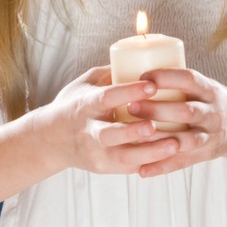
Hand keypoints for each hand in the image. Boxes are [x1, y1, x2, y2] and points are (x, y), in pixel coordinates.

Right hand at [33, 65, 183, 174]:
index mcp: (84, 105)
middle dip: (134, 131)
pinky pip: (130, 168)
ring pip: (123, 156)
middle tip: (155, 124)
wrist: (51, 140)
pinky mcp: (104, 168)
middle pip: (111, 134)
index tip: (151, 85)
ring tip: (175, 144)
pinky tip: (173, 157)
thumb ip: (110, 74)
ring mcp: (96, 153)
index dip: (128, 92)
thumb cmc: (74, 106)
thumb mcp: (83, 85)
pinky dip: (152, 164)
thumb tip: (141, 58)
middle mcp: (88, 131)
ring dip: (150, 152)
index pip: (106, 98)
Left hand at [126, 67, 226, 177]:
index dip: (166, 77)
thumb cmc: (207, 100)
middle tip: (130, 106)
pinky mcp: (203, 156)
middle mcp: (212, 113)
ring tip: (134, 137)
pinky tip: (142, 171)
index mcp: (209, 90)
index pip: (189, 79)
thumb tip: (130, 66)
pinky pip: (182, 163)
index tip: (142, 77)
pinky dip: (162, 167)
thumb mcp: (200, 86)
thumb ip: (175, 81)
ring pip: (185, 140)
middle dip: (158, 109)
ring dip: (159, 139)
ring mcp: (209, 136)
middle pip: (186, 111)